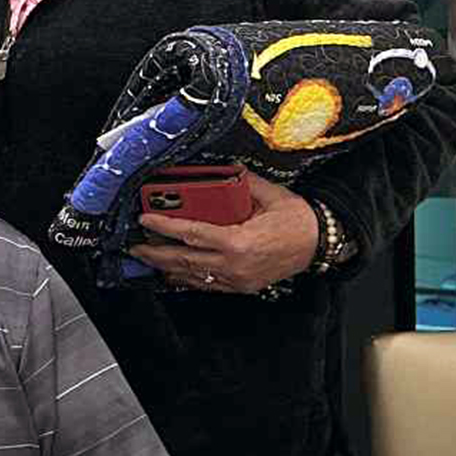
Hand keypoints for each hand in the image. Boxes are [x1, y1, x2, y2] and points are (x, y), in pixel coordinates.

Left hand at [130, 171, 319, 295]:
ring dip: (166, 267)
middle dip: (155, 253)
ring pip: (191, 276)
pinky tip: (173, 271)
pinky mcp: (241, 286)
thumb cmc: (298, 221)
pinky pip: (206, 285)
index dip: (164, 226)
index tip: (146, 219)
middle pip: (184, 260)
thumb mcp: (269, 195)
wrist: (321, 245)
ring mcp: (237, 279)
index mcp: (239, 242)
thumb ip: (240, 182)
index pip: (191, 233)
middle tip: (134, 245)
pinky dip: (186, 278)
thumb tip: (220, 169)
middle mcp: (235, 265)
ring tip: (147, 257)